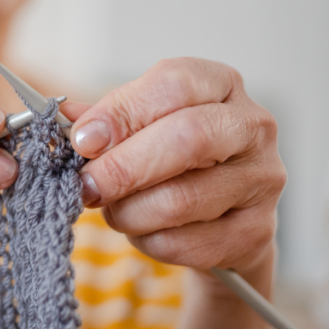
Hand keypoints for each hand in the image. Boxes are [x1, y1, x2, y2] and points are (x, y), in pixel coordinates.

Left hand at [67, 58, 284, 284]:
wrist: (222, 216)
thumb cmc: (176, 158)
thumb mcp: (142, 124)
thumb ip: (106, 118)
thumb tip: (66, 118)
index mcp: (220, 84)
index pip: (173, 85)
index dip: (121, 113)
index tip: (82, 140)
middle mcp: (252, 126)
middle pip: (187, 139)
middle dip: (123, 167)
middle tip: (86, 186)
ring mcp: (262, 179)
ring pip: (180, 200)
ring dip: (129, 211)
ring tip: (113, 209)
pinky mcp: (257, 231)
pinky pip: (186, 244)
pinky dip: (149, 241)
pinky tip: (144, 231)